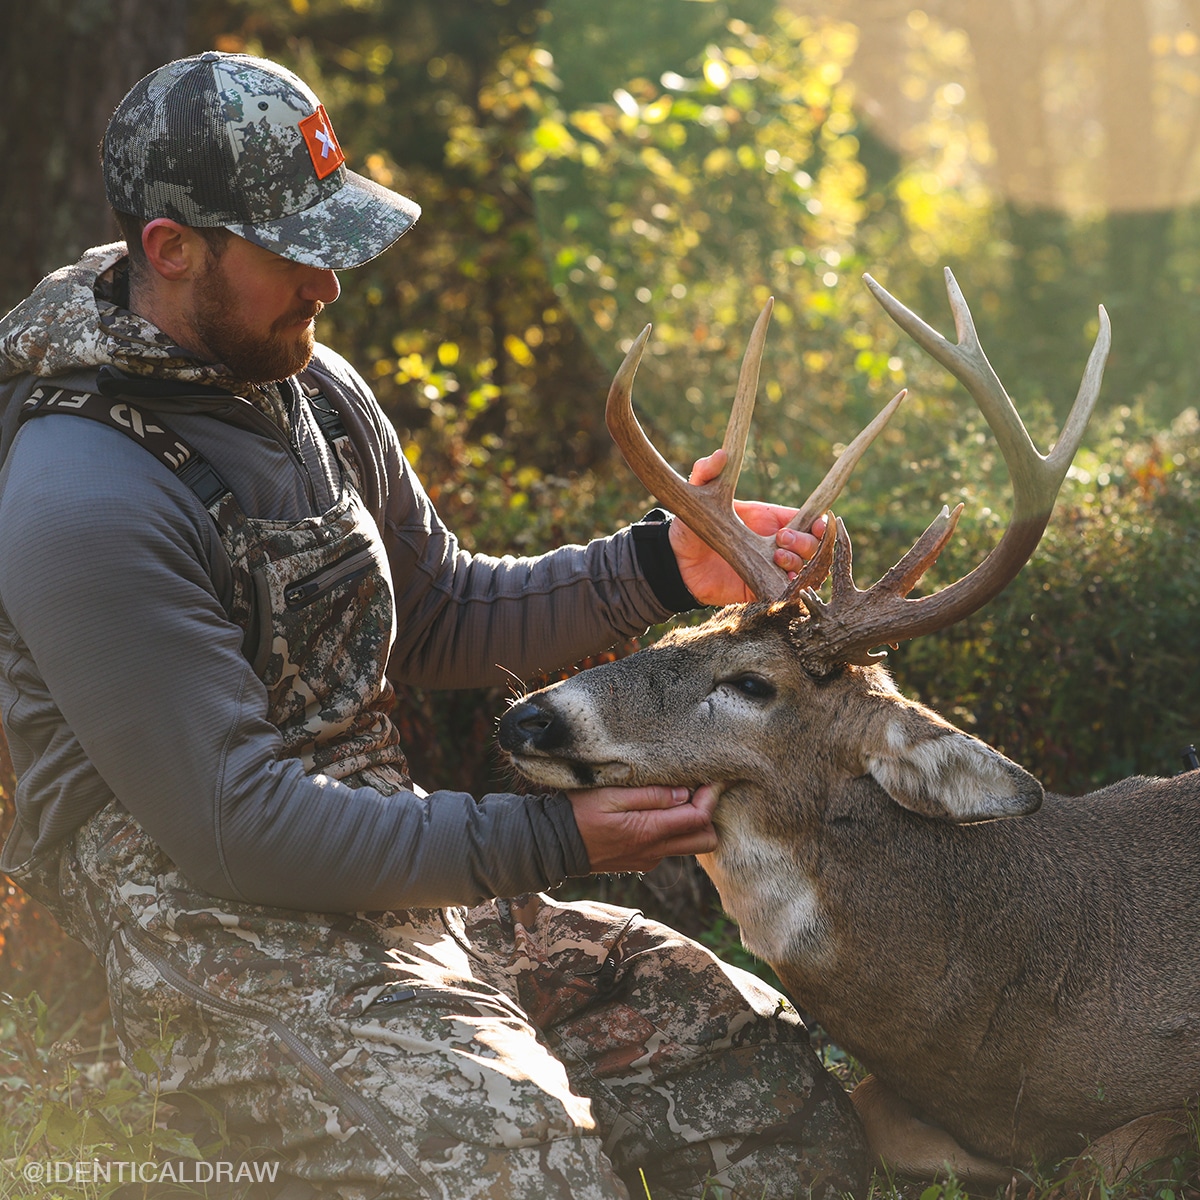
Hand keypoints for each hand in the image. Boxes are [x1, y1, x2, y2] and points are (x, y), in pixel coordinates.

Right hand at [569, 783, 719, 872]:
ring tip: (679, 793)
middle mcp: (655, 851)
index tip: (714, 776)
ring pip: (688, 843)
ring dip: (691, 821)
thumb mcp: (611, 795)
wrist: (555, 845)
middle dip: (709, 813)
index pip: (698, 818)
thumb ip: (650, 795)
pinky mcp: (642, 860)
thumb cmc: (578, 813)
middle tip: (700, 787)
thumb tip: (684, 793)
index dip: (711, 796)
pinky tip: (658, 809)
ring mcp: (649, 858)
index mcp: (649, 832)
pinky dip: (672, 828)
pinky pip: (669, 845)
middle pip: (705, 839)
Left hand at [669, 449, 828, 604]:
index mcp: (770, 520)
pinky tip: (783, 583)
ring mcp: (771, 570)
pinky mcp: (762, 590)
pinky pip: (789, 594)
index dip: (820, 523)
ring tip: (777, 558)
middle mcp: (775, 545)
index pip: (808, 520)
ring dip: (800, 564)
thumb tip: (721, 454)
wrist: (676, 563)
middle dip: (807, 543)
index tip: (818, 524)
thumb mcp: (699, 497)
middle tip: (781, 541)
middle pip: (813, 545)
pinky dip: (792, 589)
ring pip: (806, 570)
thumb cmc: (691, 526)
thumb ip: (706, 472)